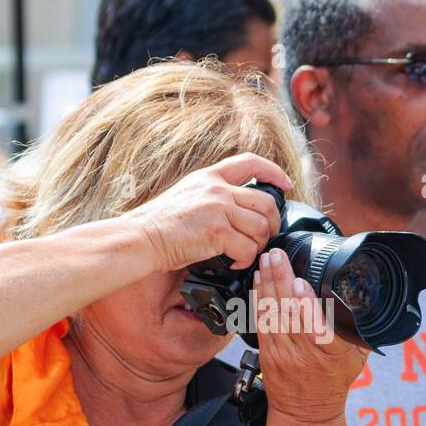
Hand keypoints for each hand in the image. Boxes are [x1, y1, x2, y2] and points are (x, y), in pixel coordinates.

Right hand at [130, 154, 290, 274]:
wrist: (140, 238)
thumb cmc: (159, 225)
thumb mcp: (187, 195)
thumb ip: (212, 196)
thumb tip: (237, 209)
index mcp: (210, 176)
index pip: (251, 161)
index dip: (274, 171)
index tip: (285, 184)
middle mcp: (216, 189)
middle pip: (266, 202)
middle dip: (273, 223)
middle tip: (267, 236)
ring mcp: (217, 209)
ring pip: (261, 227)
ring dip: (258, 245)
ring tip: (245, 254)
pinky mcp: (216, 232)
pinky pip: (248, 249)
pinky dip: (245, 260)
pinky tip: (233, 264)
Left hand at [253, 246, 367, 425]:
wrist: (305, 413)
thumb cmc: (333, 382)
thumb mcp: (356, 359)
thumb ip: (358, 330)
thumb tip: (364, 297)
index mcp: (331, 355)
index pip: (320, 329)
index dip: (308, 305)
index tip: (301, 282)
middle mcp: (305, 354)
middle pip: (291, 313)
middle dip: (281, 280)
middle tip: (277, 254)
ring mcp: (283, 353)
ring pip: (272, 314)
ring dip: (267, 284)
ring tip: (266, 260)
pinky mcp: (266, 352)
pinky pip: (261, 322)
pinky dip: (258, 299)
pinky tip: (258, 281)